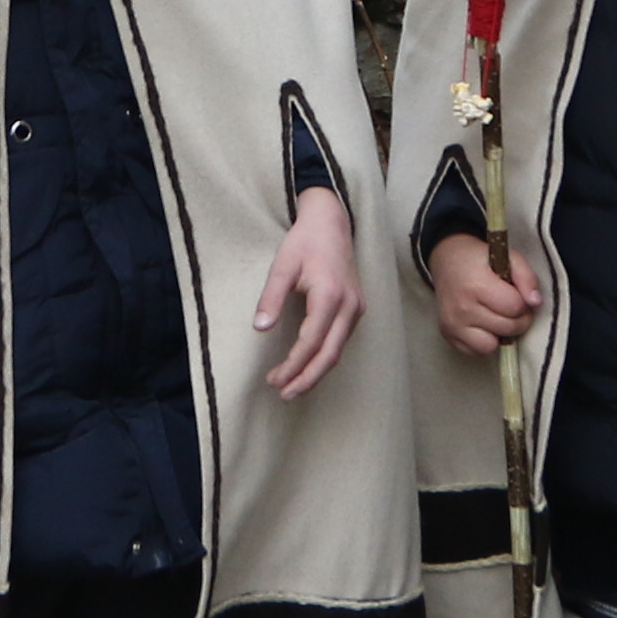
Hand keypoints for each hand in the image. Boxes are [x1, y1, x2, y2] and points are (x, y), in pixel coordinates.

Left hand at [257, 188, 362, 397]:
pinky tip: (308, 365)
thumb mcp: (282, 266)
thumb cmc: (304, 242)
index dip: (293, 365)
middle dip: (307, 379)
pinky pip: (341, 340)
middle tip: (285, 395)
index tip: (274, 380)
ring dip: (315, 371)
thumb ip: (271, 297)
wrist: (331, 223)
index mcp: (329, 296)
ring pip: (338, 351)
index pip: (311, 342)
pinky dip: (324, 357)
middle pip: (330, 355)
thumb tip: (260, 328)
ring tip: (292, 386)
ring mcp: (356, 308)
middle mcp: (348, 306)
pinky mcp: (356, 308)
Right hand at [428, 231, 540, 357]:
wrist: (447, 260)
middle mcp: (462, 308)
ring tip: (497, 318)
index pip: (514, 307)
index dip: (523, 302)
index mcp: (476, 284)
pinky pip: (475, 352)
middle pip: (506, 328)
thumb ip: (527, 277)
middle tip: (511, 307)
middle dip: (517, 319)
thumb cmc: (480, 259)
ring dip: (499, 334)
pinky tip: (483, 325)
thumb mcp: (508, 257)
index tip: (517, 295)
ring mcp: (452, 325)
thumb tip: (535, 303)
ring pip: (490, 346)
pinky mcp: (447, 336)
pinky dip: (483, 341)